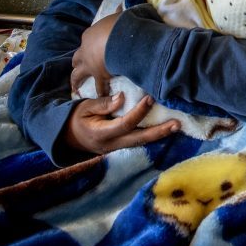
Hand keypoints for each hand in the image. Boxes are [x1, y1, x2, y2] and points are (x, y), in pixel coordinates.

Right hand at [64, 92, 179, 153]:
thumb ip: (103, 104)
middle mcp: (112, 144)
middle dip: (159, 132)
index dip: (139, 112)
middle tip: (176, 124)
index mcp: (101, 133)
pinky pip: (138, 142)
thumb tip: (122, 97)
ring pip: (141, 142)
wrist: (69, 137)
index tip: (150, 98)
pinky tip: (165, 129)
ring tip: (176, 126)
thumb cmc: (77, 118)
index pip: (125, 124)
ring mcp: (117, 148)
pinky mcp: (121, 147)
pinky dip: (152, 136)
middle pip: (139, 139)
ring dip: (159, 135)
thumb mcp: (85, 107)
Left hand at [70, 11, 118, 96]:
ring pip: (77, 75)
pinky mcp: (98, 75)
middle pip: (77, 58)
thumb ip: (119, 13)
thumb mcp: (119, 16)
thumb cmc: (120, 24)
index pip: (87, 39)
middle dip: (78, 62)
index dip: (90, 44)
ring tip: (75, 87)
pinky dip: (100, 91)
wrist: (120, 38)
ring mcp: (89, 64)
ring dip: (77, 80)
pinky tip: (102, 96)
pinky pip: (98, 86)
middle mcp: (85, 50)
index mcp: (89, 34)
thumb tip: (122, 5)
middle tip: (79, 66)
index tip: (94, 46)